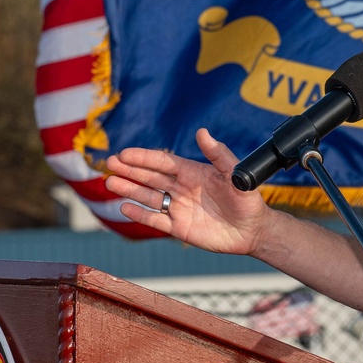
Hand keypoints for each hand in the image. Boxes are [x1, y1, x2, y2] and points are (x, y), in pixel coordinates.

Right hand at [105, 129, 270, 254]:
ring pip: (148, 197)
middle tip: (109, 163)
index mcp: (192, 172)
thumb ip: (219, 154)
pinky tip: (125, 207)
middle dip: (129, 170)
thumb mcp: (235, 174)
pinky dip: (140, 215)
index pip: (162, 162)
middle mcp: (181, 188)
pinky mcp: (179, 228)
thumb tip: (202, 132)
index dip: (143, 158)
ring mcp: (178, 208)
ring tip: (110, 183)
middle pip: (150, 177)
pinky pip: (155, 220)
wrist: (253, 230)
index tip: (125, 154)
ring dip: (129, 190)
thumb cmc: (247, 199)